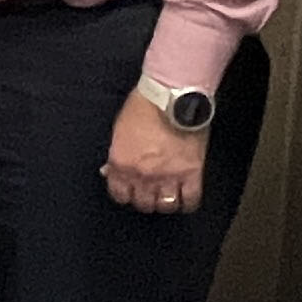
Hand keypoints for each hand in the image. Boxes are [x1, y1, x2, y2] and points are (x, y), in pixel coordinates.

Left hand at [101, 93, 209, 215]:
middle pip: (143, 203)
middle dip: (146, 198)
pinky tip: (186, 198)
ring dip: (165, 202)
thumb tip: (110, 171)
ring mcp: (168, 176)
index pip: (119, 195)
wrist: (172, 95)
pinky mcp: (191, 173)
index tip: (131, 191)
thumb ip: (116, 154)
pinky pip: (190, 200)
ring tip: (168, 194)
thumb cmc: (144, 105)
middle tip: (151, 191)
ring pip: (165, 205)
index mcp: (122, 164)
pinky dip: (188, 203)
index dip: (126, 194)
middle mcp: (142, 175)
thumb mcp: (120, 130)